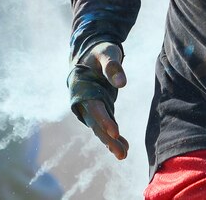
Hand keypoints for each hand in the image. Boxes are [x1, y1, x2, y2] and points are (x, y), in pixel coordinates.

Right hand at [77, 42, 129, 159]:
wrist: (90, 52)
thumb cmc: (98, 51)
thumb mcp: (106, 53)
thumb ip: (113, 66)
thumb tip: (122, 83)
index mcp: (81, 88)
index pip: (94, 107)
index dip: (104, 120)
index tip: (115, 132)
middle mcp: (84, 101)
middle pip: (96, 123)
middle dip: (108, 139)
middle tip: (121, 153)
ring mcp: (91, 106)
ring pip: (100, 128)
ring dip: (111, 142)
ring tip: (124, 154)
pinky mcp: (100, 107)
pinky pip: (107, 124)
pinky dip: (114, 136)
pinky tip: (125, 147)